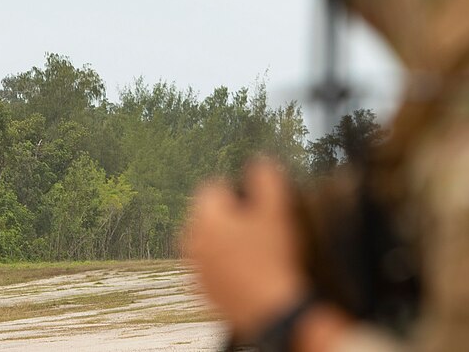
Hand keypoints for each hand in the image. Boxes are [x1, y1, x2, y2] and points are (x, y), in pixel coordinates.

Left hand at [180, 157, 309, 336]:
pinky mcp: (202, 290)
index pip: (212, 186)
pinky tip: (246, 270)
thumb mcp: (277, 209)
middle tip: (255, 226)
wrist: (270, 310)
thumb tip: (259, 160)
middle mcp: (192, 241)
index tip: (256, 203)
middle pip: (207, 214)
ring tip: (251, 249)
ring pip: (207, 241)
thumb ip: (266, 176)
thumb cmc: (273, 258)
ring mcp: (194, 268)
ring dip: (224, 240)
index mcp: (205, 217)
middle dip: (227, 214)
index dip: (237, 190)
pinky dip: (223, 264)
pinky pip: (211, 266)